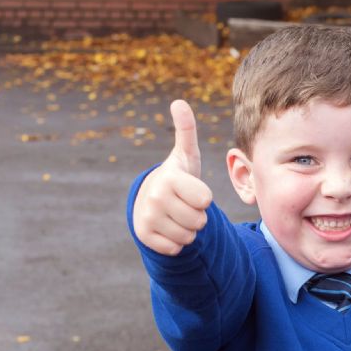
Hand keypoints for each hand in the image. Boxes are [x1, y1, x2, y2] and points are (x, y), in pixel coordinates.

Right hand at [132, 100, 212, 254]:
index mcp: (169, 178)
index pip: (206, 200)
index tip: (192, 190)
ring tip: (177, 215)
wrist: (150, 200)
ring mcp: (147, 218)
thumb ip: (186, 130)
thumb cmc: (178, 177)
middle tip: (184, 204)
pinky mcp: (144, 237)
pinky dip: (176, 242)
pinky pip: (176, 248)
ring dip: (188, 230)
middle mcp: (155, 198)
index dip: (204, 197)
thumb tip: (179, 102)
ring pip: (189, 237)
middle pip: (200, 221)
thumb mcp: (186, 155)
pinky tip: (168, 227)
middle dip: (197, 215)